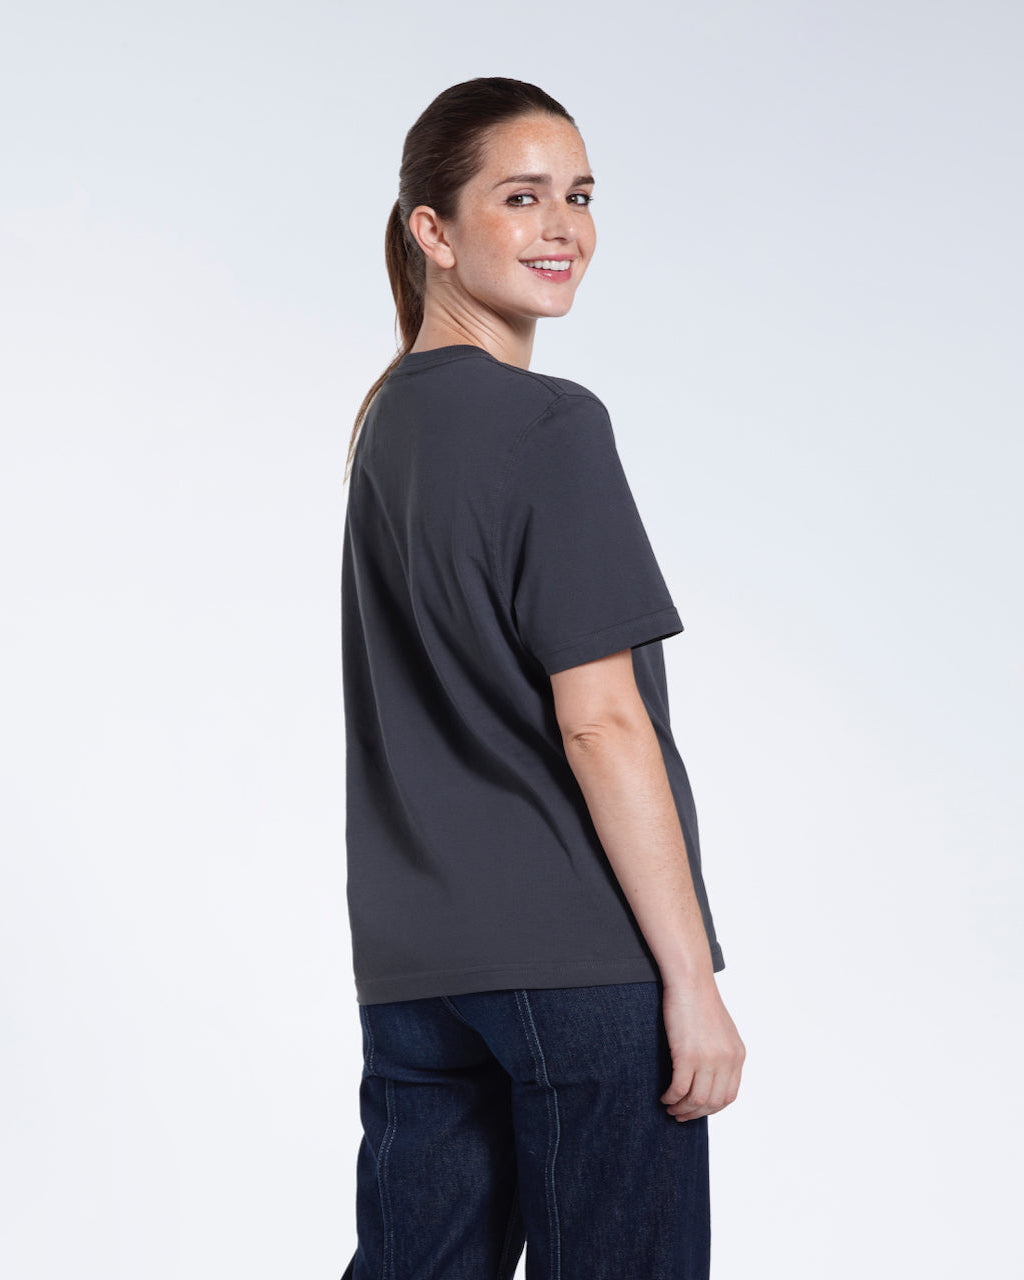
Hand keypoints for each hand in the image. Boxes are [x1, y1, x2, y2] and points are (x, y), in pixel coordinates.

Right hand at [659, 976, 744, 1120]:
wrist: (690, 981)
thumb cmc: (700, 1001)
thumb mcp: (722, 1031)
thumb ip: (722, 1054)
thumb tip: (711, 1077)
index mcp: (737, 1055)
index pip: (729, 1096)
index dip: (712, 1108)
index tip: (697, 1109)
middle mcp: (726, 1060)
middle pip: (713, 1102)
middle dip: (695, 1113)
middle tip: (680, 1115)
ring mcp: (708, 1059)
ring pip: (697, 1099)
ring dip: (682, 1109)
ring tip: (670, 1107)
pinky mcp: (687, 1055)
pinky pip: (680, 1089)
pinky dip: (671, 1098)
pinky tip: (664, 1097)